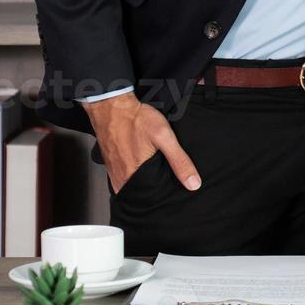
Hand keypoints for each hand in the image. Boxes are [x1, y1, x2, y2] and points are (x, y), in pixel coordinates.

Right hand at [83, 92, 200, 194]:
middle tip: (166, 182)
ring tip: (156, 176)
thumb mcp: (164, 137)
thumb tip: (193, 183)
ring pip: (133, 187)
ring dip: (144, 184)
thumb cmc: (136, 119)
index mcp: (135, 177)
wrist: (111, 106)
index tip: (174, 192)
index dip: (165, 195)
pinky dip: (134, 177)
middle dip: (155, 191)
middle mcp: (121, 179)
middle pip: (143, 194)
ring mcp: (114, 173)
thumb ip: (179, 161)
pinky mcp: (111, 166)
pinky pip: (124, 179)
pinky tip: (142, 169)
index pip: (153, 198)